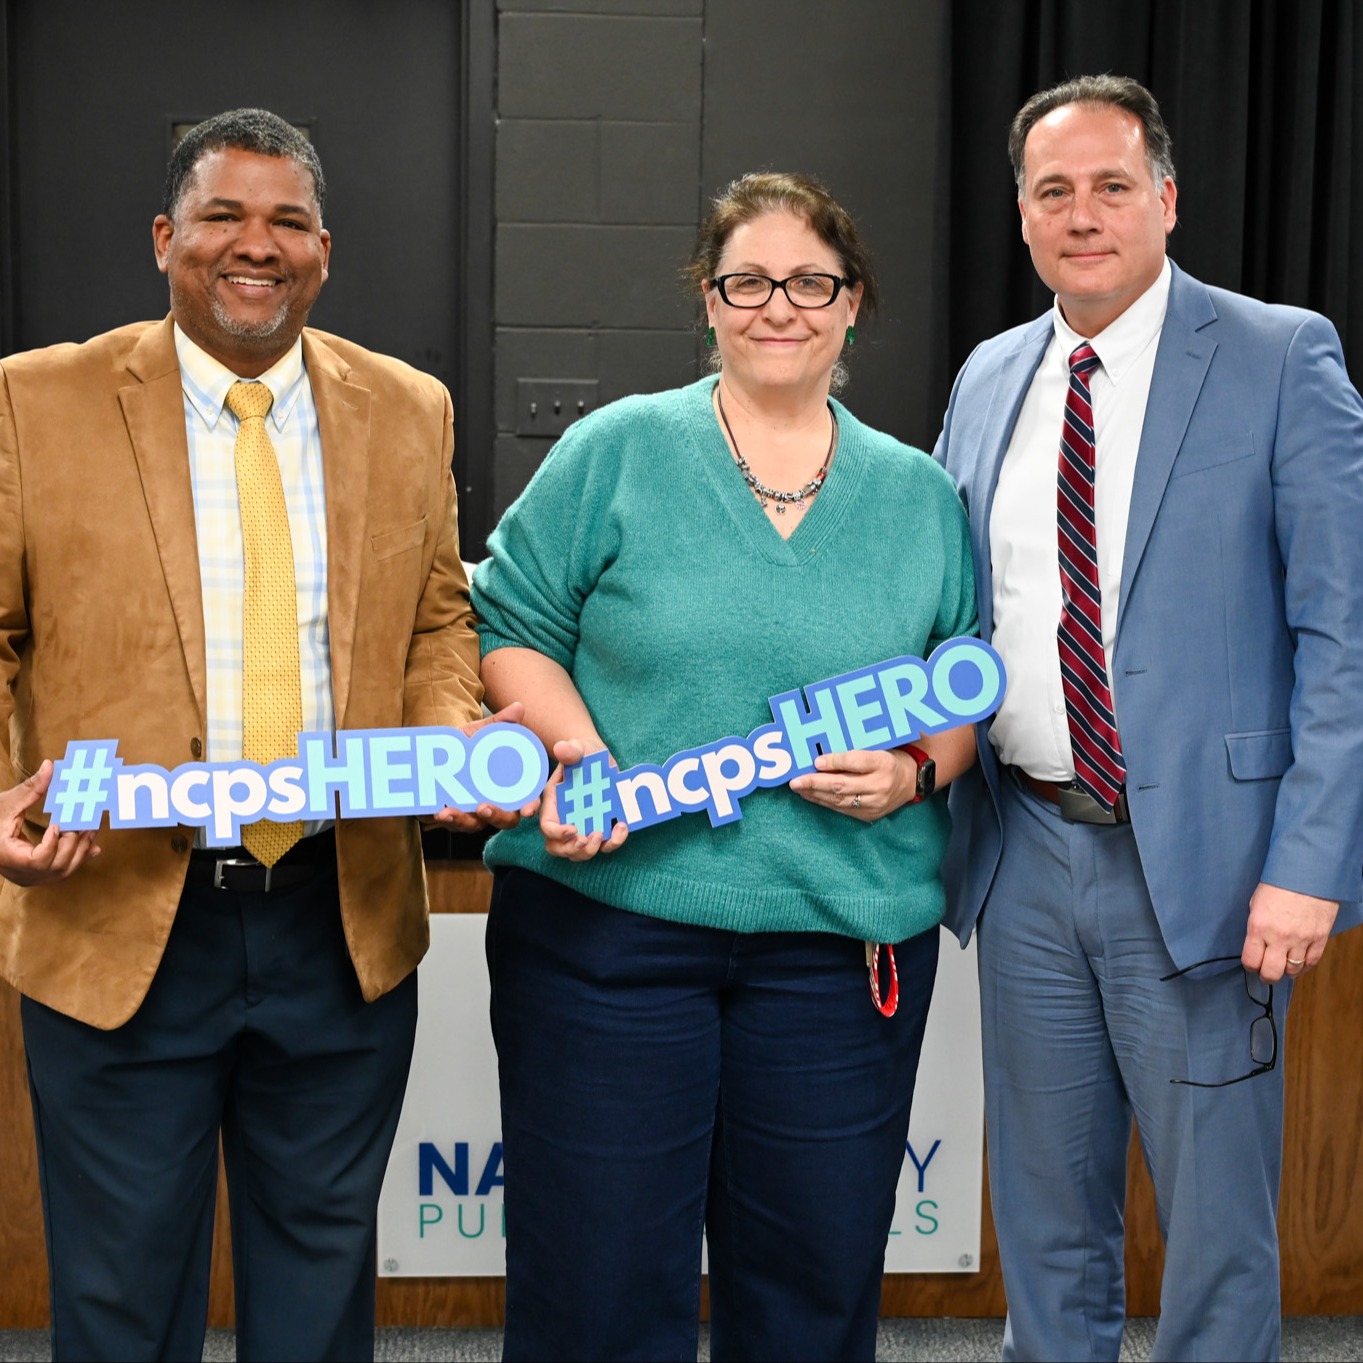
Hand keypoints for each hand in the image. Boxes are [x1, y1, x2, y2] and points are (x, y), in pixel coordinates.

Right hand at [0, 761, 100, 886]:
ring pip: (62, 872)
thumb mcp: (7, 803)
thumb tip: (50, 766)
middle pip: (56, 867)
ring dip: (81, 850)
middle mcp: (21, 872)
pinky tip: (92, 846)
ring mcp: (30, 877)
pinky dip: (78, 858)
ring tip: (91, 829)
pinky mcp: (37, 875)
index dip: (52, 844)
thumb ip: (30, 788)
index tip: (56, 825)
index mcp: (8, 856)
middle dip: (74, 844)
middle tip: (86, 822)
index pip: (37, 861)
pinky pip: (62, 872)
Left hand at [431, 702, 540, 832]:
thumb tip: (518, 708)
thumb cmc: (468, 743)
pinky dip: (447, 819)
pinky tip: (438, 812)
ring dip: (463, 821)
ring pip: (475, 825)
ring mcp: (474, 812)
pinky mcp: (453, 815)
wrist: (439, 749)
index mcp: (510, 785)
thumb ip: (499, 722)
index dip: (530, 806)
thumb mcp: (480, 732)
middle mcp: (496, 802)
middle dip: (497, 817)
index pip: (527, 799)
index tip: (528, 810)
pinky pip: (452, 823)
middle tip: (484, 808)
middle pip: (505, 820)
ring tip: (448, 813)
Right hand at [540, 738, 628, 860]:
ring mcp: (583, 826)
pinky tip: (622, 826)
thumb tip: (561, 748)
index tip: (572, 829)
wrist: (597, 757)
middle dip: (572, 849)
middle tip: (587, 838)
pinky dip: (614, 842)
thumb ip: (569, 751)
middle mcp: (565, 819)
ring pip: (580, 852)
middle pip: (559, 848)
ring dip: (590, 850)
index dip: (556, 833)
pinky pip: (605, 845)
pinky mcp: (602, 826)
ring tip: (604, 834)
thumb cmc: (581, 754)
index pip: (547, 826)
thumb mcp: (576, 749)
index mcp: (553, 804)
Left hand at [789, 748, 916, 822]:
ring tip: (798, 787)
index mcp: (884, 763)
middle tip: (796, 780)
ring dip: (815, 794)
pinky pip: (842, 809)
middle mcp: (881, 785)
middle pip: (843, 785)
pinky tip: (811, 795)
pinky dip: (824, 802)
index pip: (857, 762)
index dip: (835, 761)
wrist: (911, 782)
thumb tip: (822, 755)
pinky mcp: (869, 815)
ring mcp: (875, 803)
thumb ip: (853, 752)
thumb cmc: (888, 760)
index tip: (816, 761)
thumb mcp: (876, 749)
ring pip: (839, 800)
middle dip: (816, 783)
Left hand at [1241, 882, 1338, 982]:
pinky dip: (1304, 966)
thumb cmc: (1279, 884)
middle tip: (1266, 971)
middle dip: (1267, 975)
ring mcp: (1301, 940)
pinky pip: (1311, 962)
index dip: (1250, 966)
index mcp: (1259, 927)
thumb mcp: (1257, 903)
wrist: (1308, 873)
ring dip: (1286, 970)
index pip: (1251, 961)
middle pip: (1271, 973)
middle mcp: (1279, 937)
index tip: (1251, 964)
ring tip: (1283, 964)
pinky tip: (1299, 962)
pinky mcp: (1319, 938)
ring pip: (1292, 970)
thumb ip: (1256, 926)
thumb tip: (1256, 943)